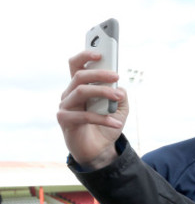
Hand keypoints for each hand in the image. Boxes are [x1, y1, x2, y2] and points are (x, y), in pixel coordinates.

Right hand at [57, 51, 128, 168]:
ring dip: (102, 92)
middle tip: (117, 77)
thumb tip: (119, 87)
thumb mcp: (120, 108)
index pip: (77, 65)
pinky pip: (84, 115)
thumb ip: (120, 95)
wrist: (99, 150)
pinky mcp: (65, 120)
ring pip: (81, 91)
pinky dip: (103, 119)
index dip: (85, 56)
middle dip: (100, 74)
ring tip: (119, 97)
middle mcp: (70, 93)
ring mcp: (65, 106)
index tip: (100, 53)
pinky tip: (117, 123)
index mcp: (80, 86)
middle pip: (80, 76)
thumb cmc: (107, 125)